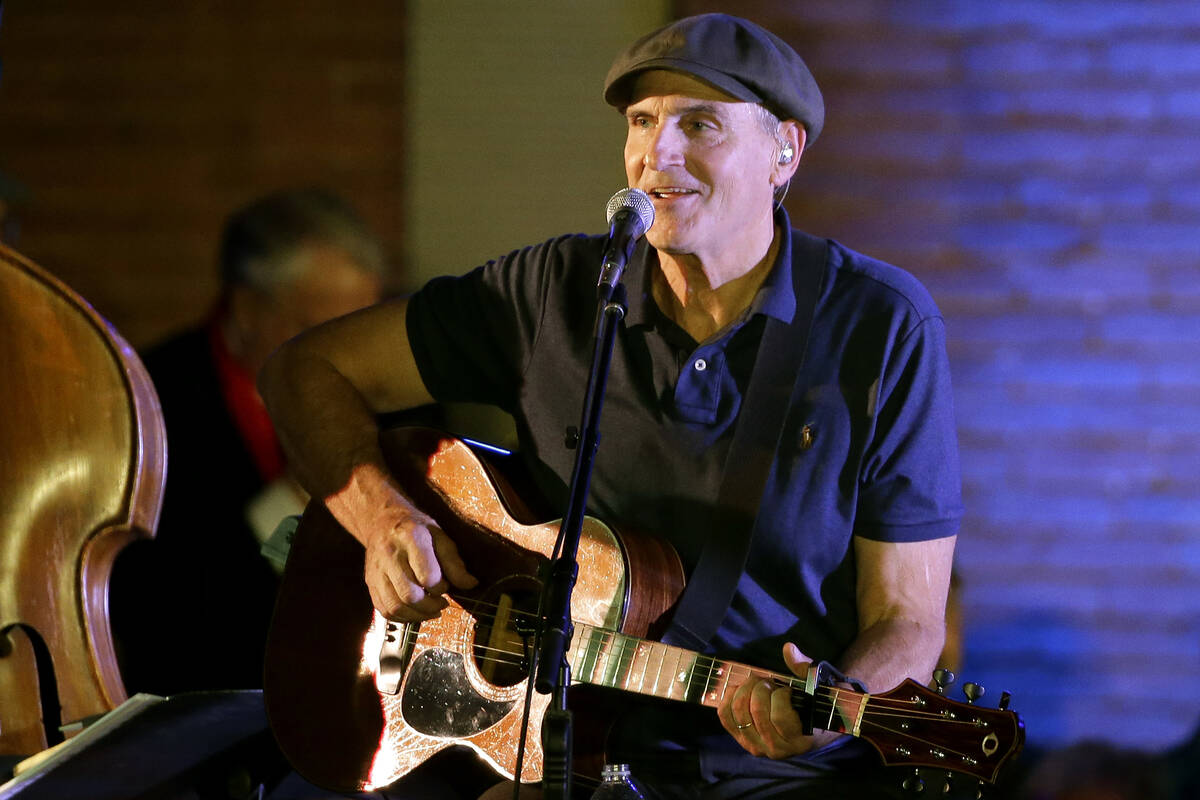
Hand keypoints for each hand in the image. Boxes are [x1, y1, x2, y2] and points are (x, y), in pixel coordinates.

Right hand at [326, 463, 477, 621]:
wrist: (383, 520)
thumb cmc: (416, 528)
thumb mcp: (440, 536)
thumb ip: (455, 562)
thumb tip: (471, 584)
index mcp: (410, 538)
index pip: (427, 576)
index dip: (441, 587)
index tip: (446, 585)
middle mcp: (390, 555)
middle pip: (409, 595)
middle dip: (431, 605)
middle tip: (442, 602)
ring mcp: (377, 571)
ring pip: (395, 606)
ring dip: (418, 615)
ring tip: (431, 609)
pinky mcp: (371, 583)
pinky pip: (384, 610)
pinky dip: (402, 617)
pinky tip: (415, 611)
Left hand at [717, 642, 839, 758]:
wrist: (804, 726)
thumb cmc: (815, 706)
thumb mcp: (818, 689)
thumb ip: (806, 669)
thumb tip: (788, 649)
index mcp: (799, 741)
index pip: (780, 717)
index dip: (781, 695)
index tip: (788, 689)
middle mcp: (776, 749)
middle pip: (757, 711)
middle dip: (762, 687)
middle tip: (770, 682)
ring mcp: (756, 746)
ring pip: (739, 711)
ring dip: (746, 689)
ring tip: (758, 685)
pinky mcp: (741, 739)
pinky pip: (725, 715)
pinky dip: (730, 696)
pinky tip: (742, 689)